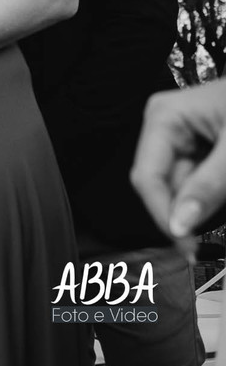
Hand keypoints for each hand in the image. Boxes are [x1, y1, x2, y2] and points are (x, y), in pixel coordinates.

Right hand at [131, 80, 225, 240]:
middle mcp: (166, 128)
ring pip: (187, 190)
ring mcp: (184, 139)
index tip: (190, 248)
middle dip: (194, 212)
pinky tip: (225, 199)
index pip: (148, 176)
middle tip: (212, 243)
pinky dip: (217, 197)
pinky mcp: (203, 150)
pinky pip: (202, 183)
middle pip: (166, 186)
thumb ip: (209, 186)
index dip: (164, 214)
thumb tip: (180, 226)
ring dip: (210, 207)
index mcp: (163, 118)